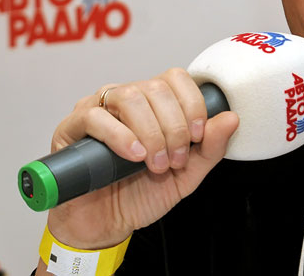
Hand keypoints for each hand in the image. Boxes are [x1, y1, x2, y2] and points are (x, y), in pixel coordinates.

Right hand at [41, 68, 238, 248]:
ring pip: (130, 97)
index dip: (192, 103)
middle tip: (174, 160)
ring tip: (154, 163)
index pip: (176, 78)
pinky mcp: (72, 127)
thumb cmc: (142, 194)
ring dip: (151, 132)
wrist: (105, 224)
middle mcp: (126, 99)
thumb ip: (210, 148)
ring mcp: (97, 108)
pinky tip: (133, 156)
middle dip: (174, 127)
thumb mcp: (187, 174)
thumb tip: (231, 117)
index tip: (197, 135)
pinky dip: (120, 135)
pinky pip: (95, 116)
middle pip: (156, 88)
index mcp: (154, 103)